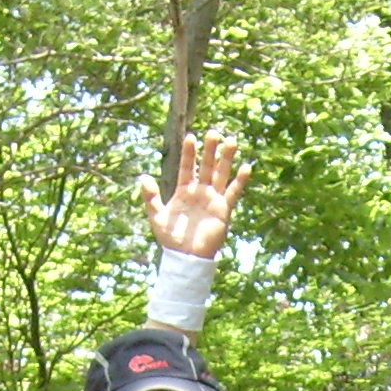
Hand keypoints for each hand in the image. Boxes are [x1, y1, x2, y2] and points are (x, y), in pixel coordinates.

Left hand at [139, 131, 248, 260]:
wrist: (186, 257)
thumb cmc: (171, 239)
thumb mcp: (156, 216)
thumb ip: (150, 196)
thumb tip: (143, 176)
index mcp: (184, 191)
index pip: (188, 167)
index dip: (190, 153)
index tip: (191, 137)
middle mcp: (200, 192)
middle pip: (207, 166)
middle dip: (210, 150)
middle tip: (214, 133)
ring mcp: (213, 199)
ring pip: (221, 175)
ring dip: (226, 159)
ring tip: (231, 140)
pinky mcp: (223, 210)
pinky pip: (233, 193)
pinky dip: (240, 181)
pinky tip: (246, 167)